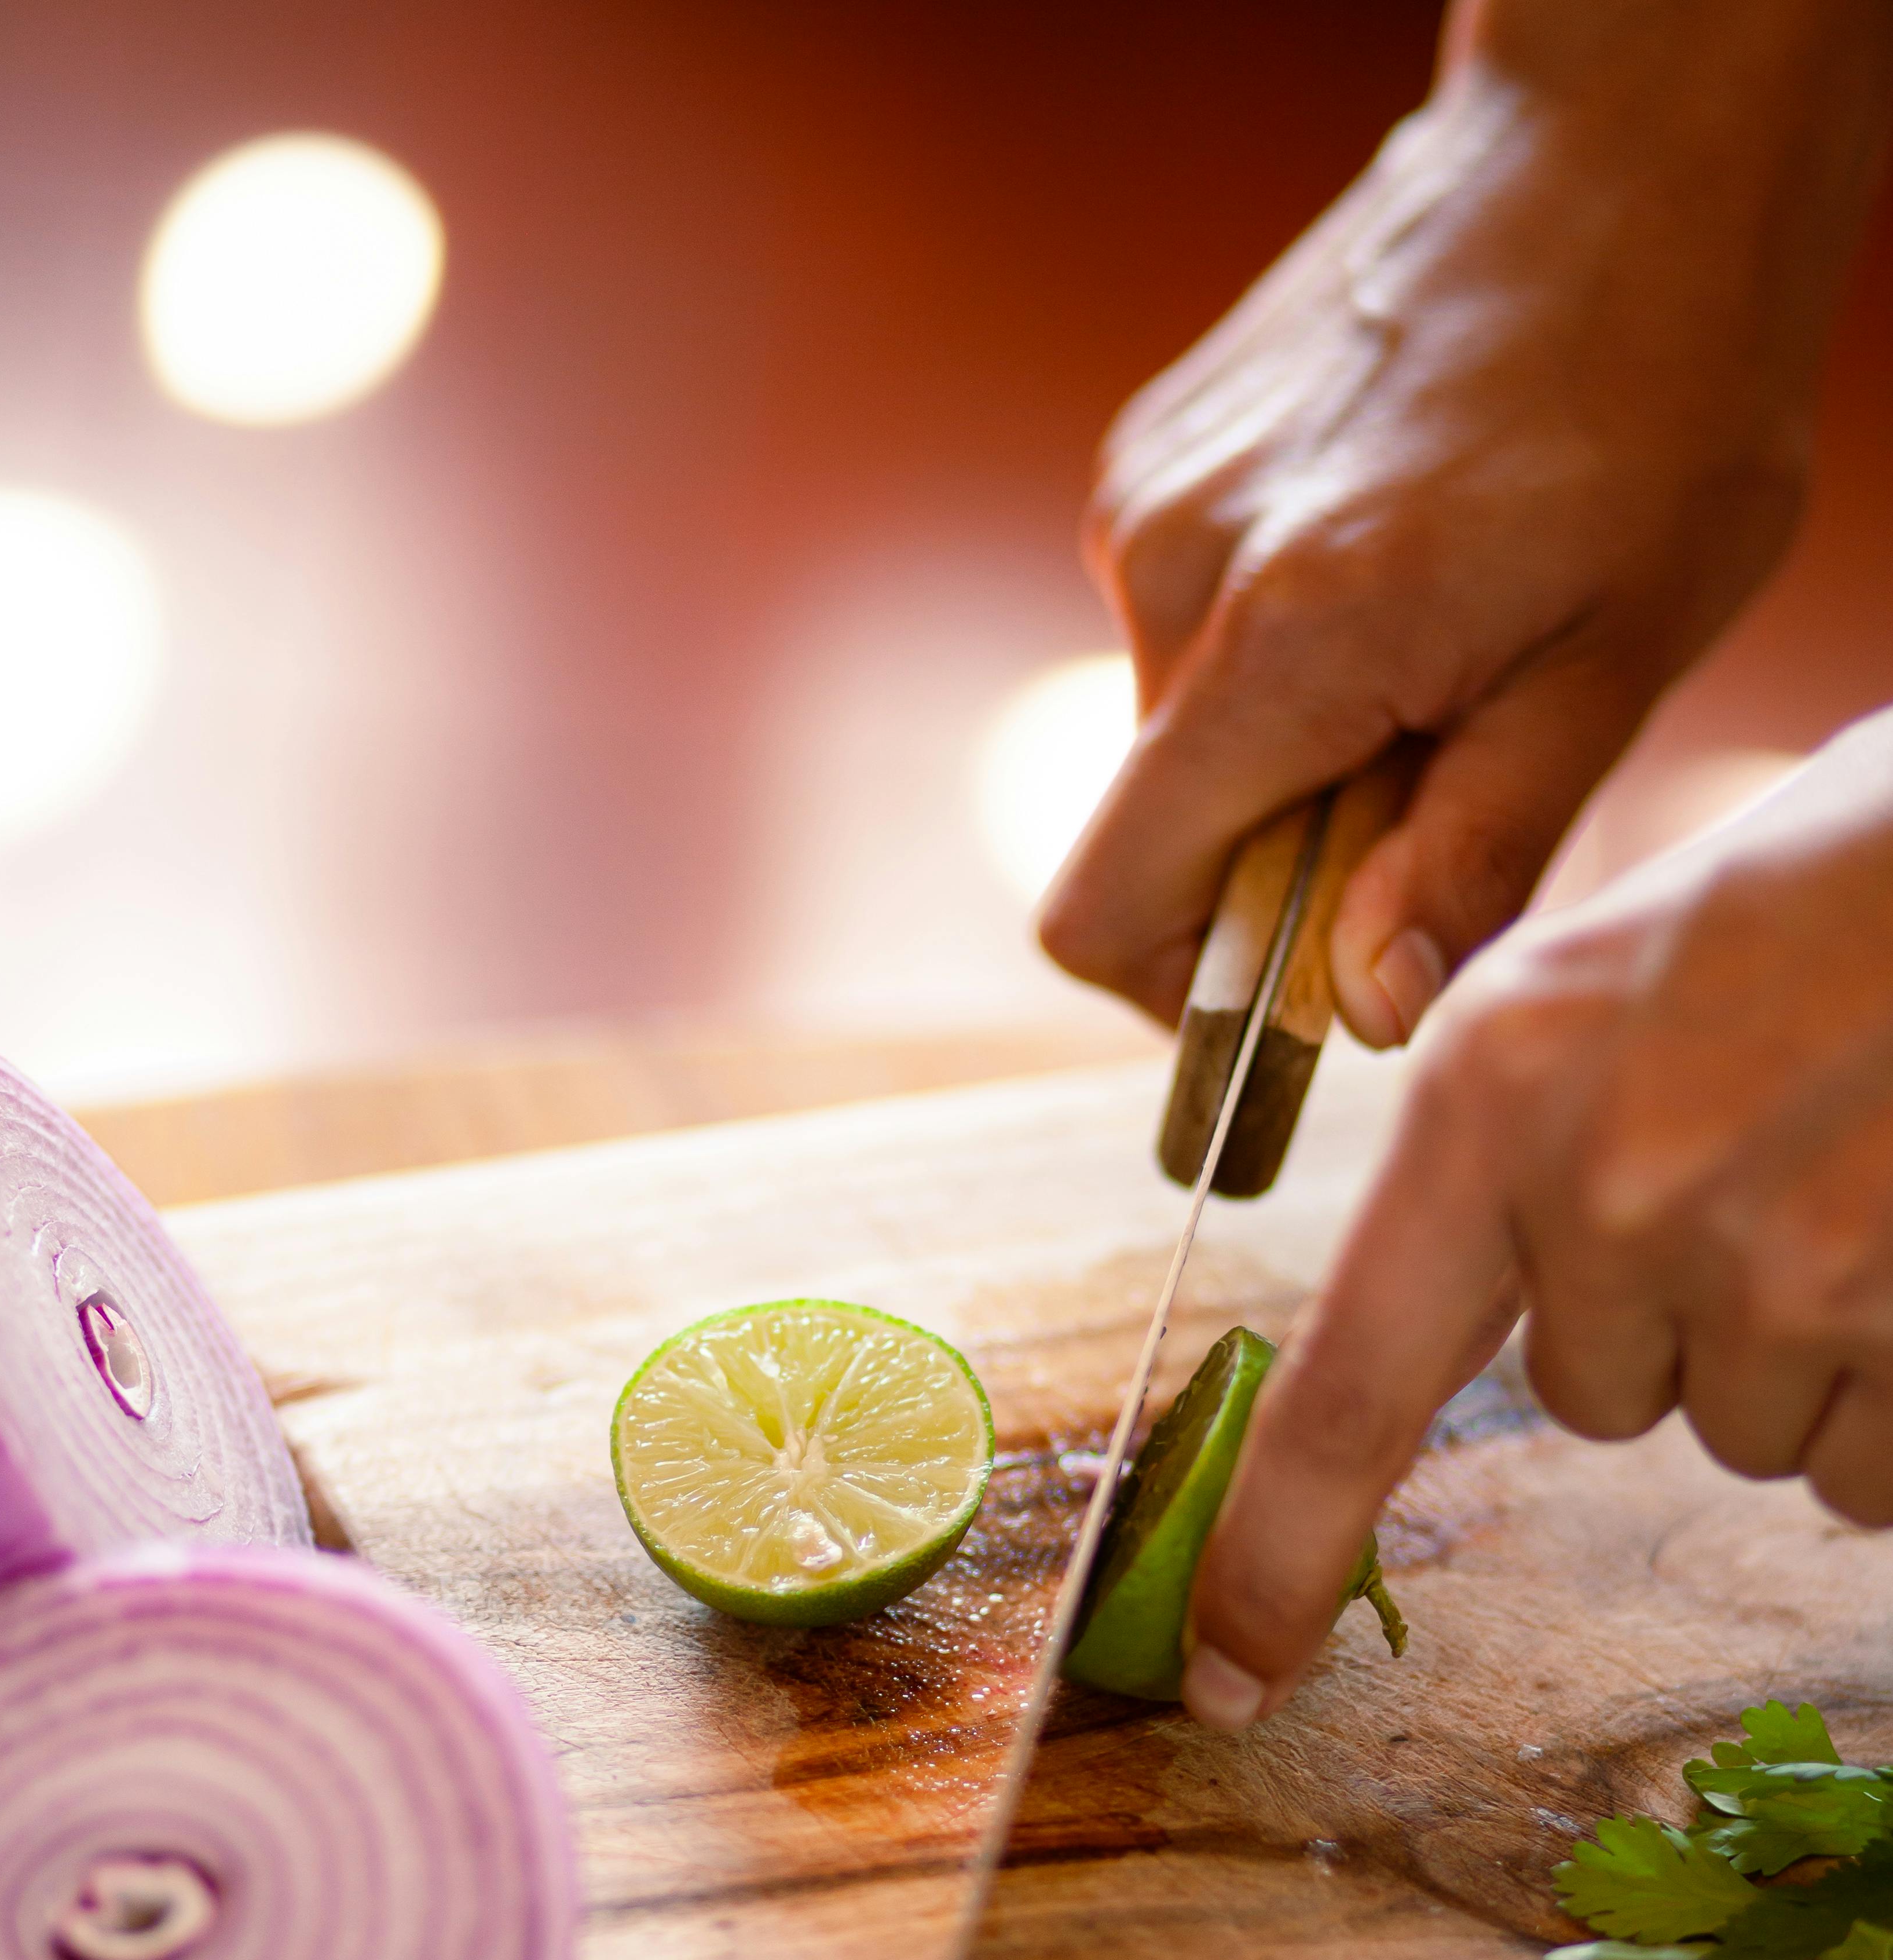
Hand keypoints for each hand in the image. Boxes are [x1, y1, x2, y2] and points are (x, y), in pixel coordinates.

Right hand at [1040, 0, 1889, 1043]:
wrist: (1625, 141)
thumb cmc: (1663, 388)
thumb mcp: (1619, 660)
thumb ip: (1479, 849)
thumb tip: (1370, 1008)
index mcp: (1280, 648)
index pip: (1107, 912)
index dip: (1184, 997)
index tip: (1298, 990)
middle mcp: (1171, 576)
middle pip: (1157, 830)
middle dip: (1284, 856)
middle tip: (1443, 774)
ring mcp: (1151, 503)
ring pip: (1180, 728)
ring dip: (1292, 744)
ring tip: (1440, 644)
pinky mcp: (1160, 457)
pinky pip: (1190, 626)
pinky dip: (1281, 651)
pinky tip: (1399, 564)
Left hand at [1181, 715, 1892, 1732]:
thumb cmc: (1838, 879)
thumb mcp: (1621, 967)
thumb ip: (1529, 1144)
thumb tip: (1516, 1326)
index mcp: (1494, 1087)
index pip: (1345, 1386)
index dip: (1280, 1550)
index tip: (1229, 1677)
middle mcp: (1609, 1194)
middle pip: (1598, 1397)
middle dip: (1680, 1320)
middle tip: (1781, 1157)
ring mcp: (1774, 1271)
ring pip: (1752, 1435)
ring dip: (1811, 1351)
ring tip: (1873, 1171)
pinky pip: (1874, 1465)